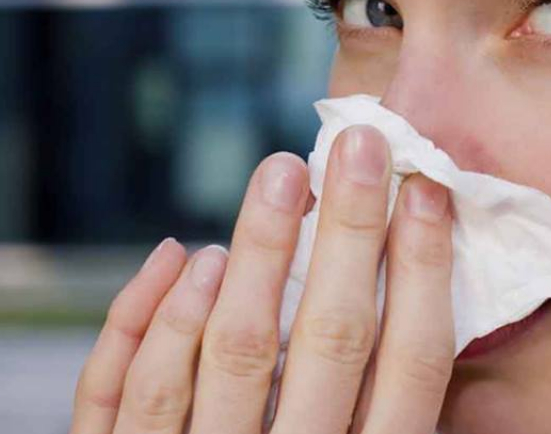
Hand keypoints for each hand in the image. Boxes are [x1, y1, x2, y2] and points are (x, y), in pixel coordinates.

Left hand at [69, 125, 454, 433]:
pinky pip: (122, 392)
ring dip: (254, 255)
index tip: (428, 193)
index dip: (423, 275)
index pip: (408, 369)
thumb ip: (382, 421)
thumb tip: (408, 308)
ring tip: (276, 181)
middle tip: (355, 145)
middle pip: (324, 341)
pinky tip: (184, 255)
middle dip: (345, 235)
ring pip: (226, 350)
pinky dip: (149, 318)